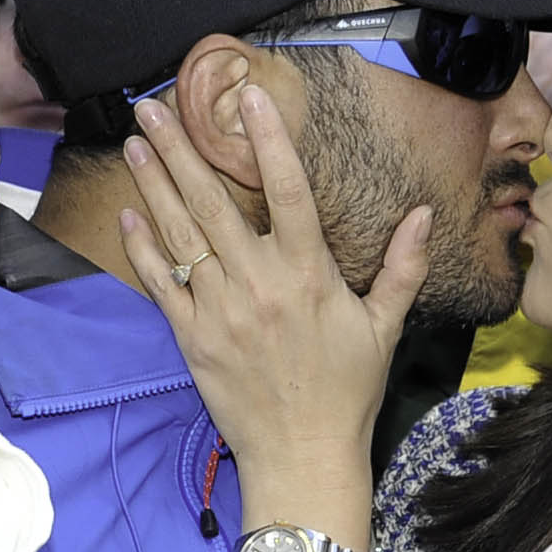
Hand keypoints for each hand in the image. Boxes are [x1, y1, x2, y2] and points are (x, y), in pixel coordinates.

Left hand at [119, 87, 431, 478]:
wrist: (303, 454)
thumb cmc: (347, 392)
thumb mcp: (384, 327)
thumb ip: (402, 267)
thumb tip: (421, 214)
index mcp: (309, 275)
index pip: (288, 190)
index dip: (268, 139)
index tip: (248, 96)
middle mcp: (260, 285)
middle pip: (213, 202)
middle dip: (181, 149)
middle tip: (153, 107)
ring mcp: (221, 312)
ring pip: (181, 234)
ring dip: (155, 184)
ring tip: (135, 143)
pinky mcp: (193, 340)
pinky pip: (162, 284)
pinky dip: (144, 247)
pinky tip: (130, 213)